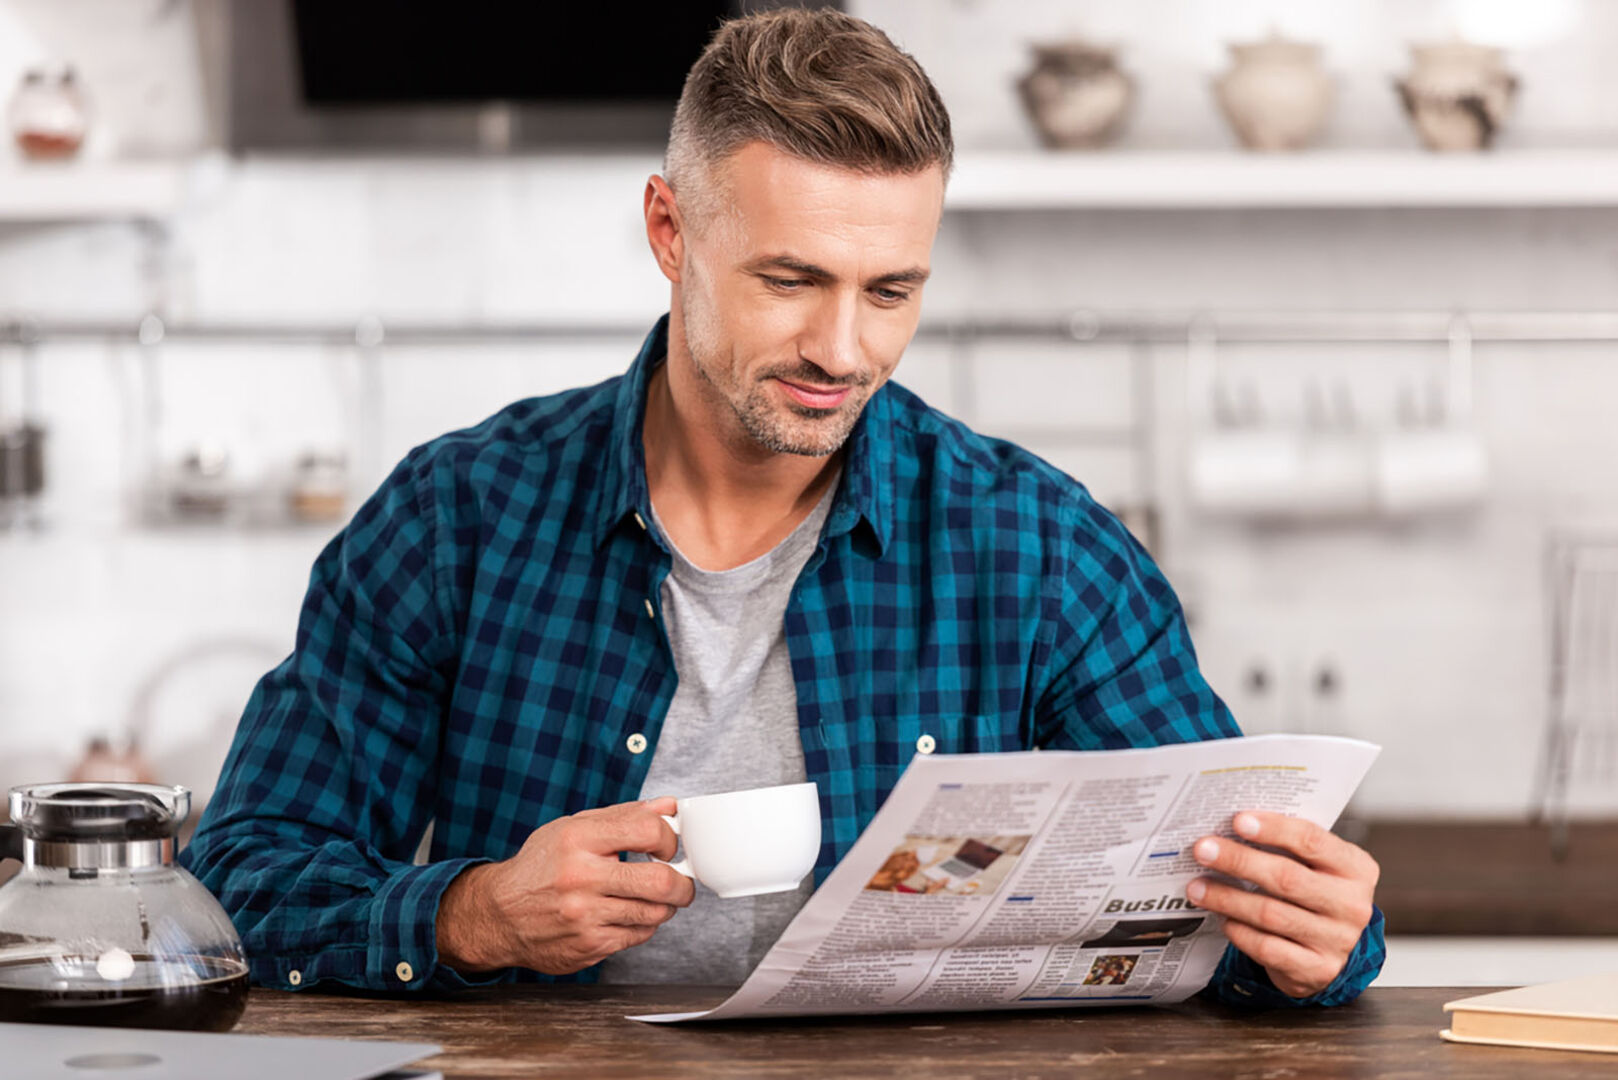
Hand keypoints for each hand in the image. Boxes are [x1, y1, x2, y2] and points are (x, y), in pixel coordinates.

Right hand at [436, 797, 694, 975]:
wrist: (499, 914)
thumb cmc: (541, 866)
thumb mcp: (574, 828)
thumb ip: (624, 815)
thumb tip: (669, 806)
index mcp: (578, 839)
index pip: (647, 832)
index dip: (669, 839)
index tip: (668, 846)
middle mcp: (580, 878)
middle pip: (660, 882)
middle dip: (683, 883)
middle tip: (682, 881)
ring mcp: (584, 916)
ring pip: (655, 913)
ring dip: (665, 906)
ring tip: (655, 898)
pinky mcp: (587, 946)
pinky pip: (637, 936)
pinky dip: (643, 925)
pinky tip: (630, 914)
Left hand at [1186, 811, 1378, 998]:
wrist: (1333, 951)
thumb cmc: (1315, 895)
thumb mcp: (1316, 866)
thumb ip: (1287, 846)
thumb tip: (1232, 826)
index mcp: (1355, 868)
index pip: (1313, 841)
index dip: (1273, 829)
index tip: (1237, 820)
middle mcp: (1352, 905)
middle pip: (1287, 878)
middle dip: (1238, 861)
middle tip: (1203, 850)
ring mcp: (1337, 941)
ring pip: (1271, 914)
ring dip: (1227, 898)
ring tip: (1197, 887)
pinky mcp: (1316, 969)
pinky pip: (1267, 947)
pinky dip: (1239, 931)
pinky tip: (1221, 918)